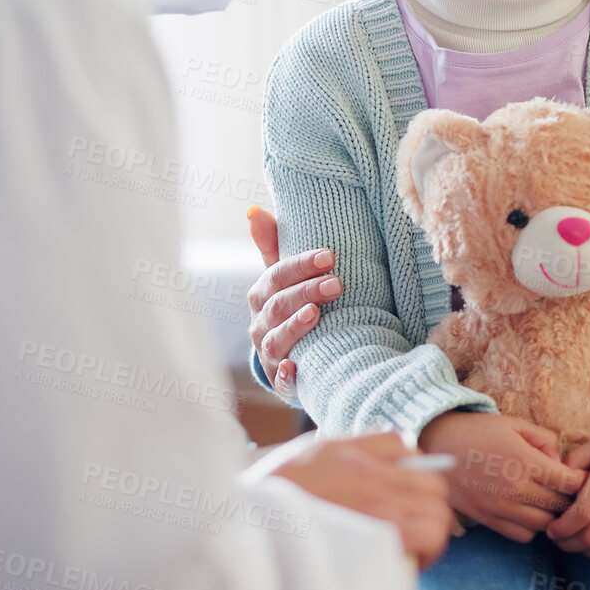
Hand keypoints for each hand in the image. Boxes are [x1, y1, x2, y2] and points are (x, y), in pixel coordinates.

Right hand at [244, 206, 336, 395]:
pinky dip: (285, 374)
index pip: (276, 276)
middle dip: (305, 292)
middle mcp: (260, 324)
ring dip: (293, 327)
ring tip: (315, 314)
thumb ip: (271, 245)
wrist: (293, 355)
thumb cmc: (290, 307)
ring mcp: (269, 353)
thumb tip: (253, 210)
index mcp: (261, 296)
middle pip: (278, 305)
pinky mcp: (280, 379)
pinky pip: (280, 379)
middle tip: (336, 283)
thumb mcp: (281, 278)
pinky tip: (295, 367)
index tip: (329, 256)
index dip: (300, 265)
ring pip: (275, 340)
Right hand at [270, 431, 456, 567]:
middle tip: (411, 525)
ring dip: (430, 530)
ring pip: (438, 514)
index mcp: (347, 452)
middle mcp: (368, 474)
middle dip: (426, 504)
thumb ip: (340, 452)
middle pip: (432, 484)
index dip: (411, 473)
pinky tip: (407, 559)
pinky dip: (426, 550)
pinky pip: (430, 538)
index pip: (407, 449)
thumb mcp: (303, 456)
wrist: (247, 526)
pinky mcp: (383, 537)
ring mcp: (377, 505)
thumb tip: (388, 454)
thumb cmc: (269, 497)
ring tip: (410, 547)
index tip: (402, 493)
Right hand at [419, 412, 584, 542]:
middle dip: (570, 499)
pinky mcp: (488, 519)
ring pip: (545, 525)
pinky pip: (523, 535)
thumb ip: (544, 439)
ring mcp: (501, 507)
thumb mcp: (514, 424)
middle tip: (568, 492)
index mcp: (525, 461)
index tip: (580, 478)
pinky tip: (527, 512)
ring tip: (548, 502)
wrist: (438, 445)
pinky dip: (531, 528)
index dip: (582, 482)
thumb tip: (560, 462)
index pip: (570, 482)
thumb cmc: (478, 431)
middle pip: (561, 506)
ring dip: (551, 515)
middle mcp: (516, 488)